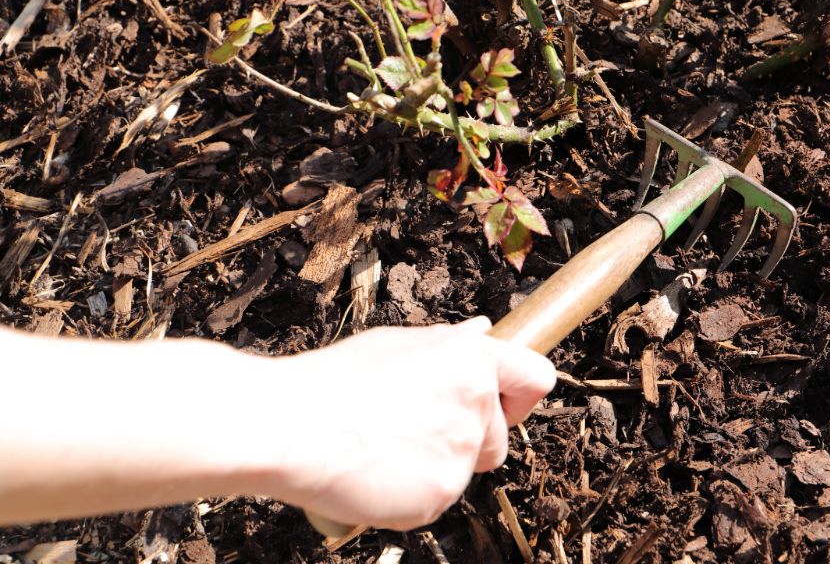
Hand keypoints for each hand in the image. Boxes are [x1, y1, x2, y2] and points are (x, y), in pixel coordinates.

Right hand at [264, 317, 554, 530]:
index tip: (499, 405)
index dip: (519, 397)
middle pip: (500, 437)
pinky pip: (437, 499)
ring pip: (466, 470)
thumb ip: (449, 345)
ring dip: (438, 466)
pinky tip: (376, 473)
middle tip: (412, 431)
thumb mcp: (397, 345)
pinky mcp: (441, 493)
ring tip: (385, 448)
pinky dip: (412, 495)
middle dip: (469, 441)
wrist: (290, 427)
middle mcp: (476, 402)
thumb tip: (484, 331)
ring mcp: (461, 451)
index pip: (536, 377)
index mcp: (471, 358)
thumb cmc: (336, 382)